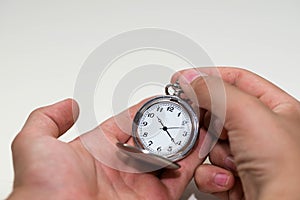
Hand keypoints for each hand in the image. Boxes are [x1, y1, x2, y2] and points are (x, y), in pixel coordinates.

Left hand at [8, 99, 203, 199]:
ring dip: (186, 137)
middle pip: (154, 137)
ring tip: (200, 120)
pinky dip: (195, 160)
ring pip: (171, 155)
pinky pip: (181, 176)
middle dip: (171, 121)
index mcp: (100, 151)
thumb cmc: (44, 192)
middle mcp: (122, 166)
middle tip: (188, 107)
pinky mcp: (157, 199)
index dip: (145, 109)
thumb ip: (48, 120)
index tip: (160, 98)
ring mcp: (141, 183)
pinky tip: (203, 143)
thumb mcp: (35, 145)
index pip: (129, 123)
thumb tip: (68, 105)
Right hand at [172, 67, 299, 199]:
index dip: (210, 78)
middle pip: (219, 113)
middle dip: (208, 123)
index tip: (185, 80)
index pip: (238, 81)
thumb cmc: (286, 171)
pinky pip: (208, 166)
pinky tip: (228, 179)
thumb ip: (217, 91)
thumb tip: (191, 79)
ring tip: (231, 162)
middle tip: (201, 124)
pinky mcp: (233, 176)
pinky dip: (211, 174)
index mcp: (276, 109)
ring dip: (214, 153)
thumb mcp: (250, 116)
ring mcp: (246, 155)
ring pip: (210, 142)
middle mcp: (262, 132)